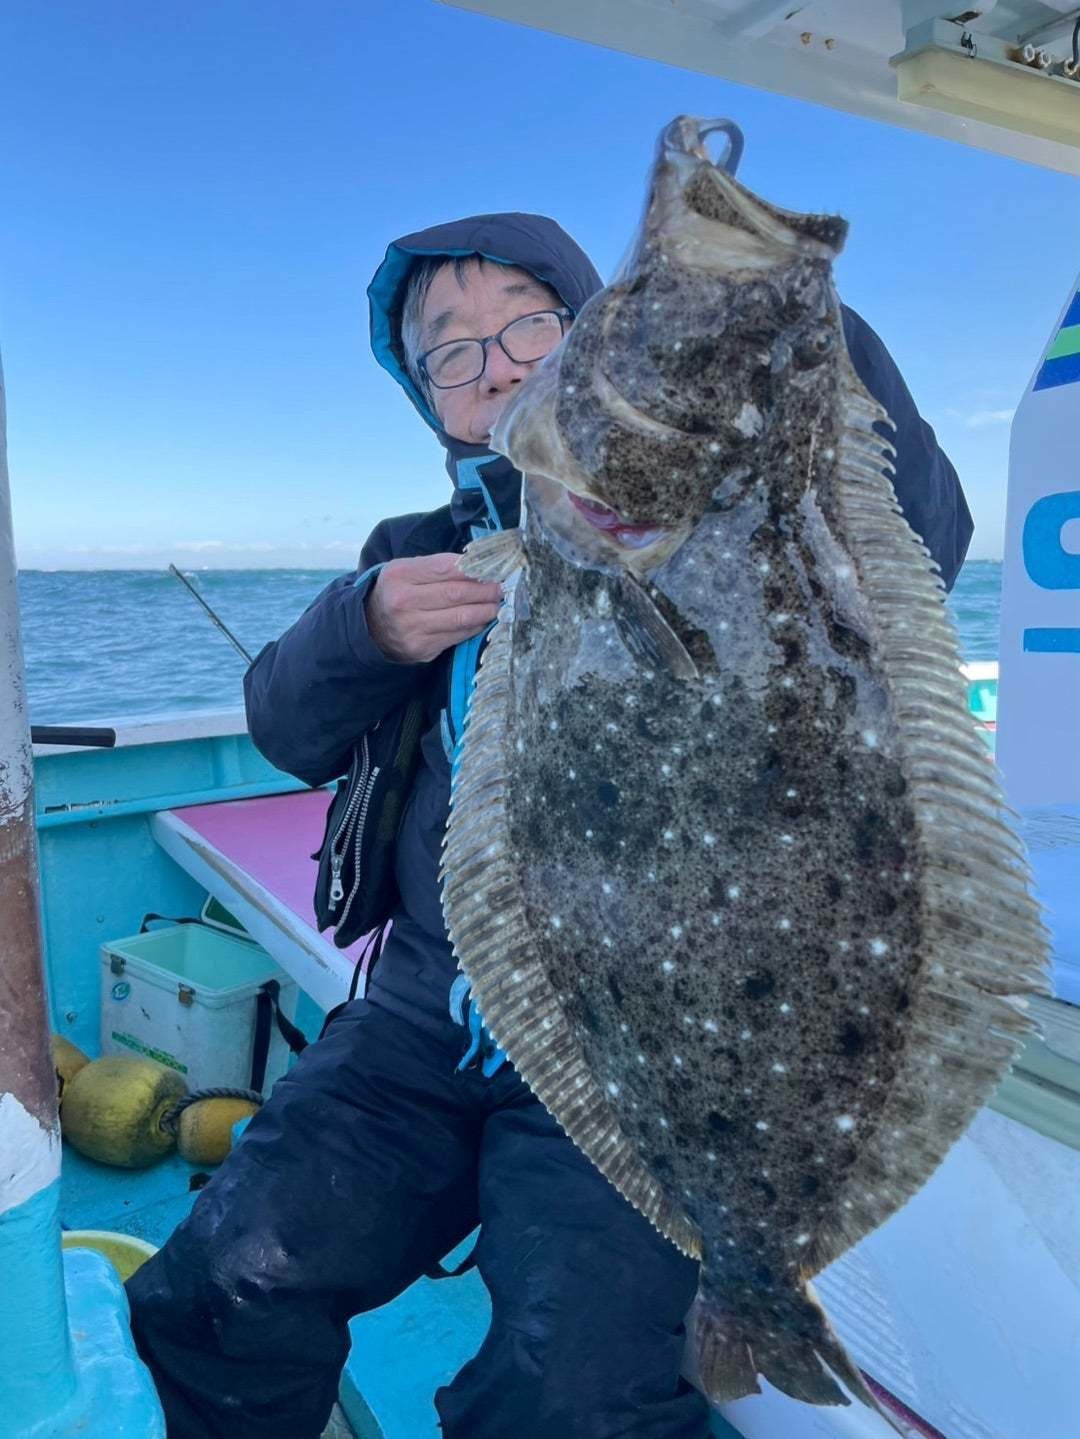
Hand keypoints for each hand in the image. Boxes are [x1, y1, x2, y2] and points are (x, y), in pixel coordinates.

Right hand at [364, 553, 503, 662]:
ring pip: (461, 618)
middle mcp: (403, 602)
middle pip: (456, 594)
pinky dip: (475, 627)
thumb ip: (439, 566)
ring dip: (486, 610)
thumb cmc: (398, 592)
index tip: (494, 569)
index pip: (446, 568)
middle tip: (502, 588)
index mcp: (400, 575)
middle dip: (486, 590)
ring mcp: (412, 628)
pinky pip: (457, 636)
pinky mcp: (422, 649)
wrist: (371, 628)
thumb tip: (481, 567)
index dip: (475, 568)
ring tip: (498, 604)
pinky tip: (482, 619)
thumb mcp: (408, 570)